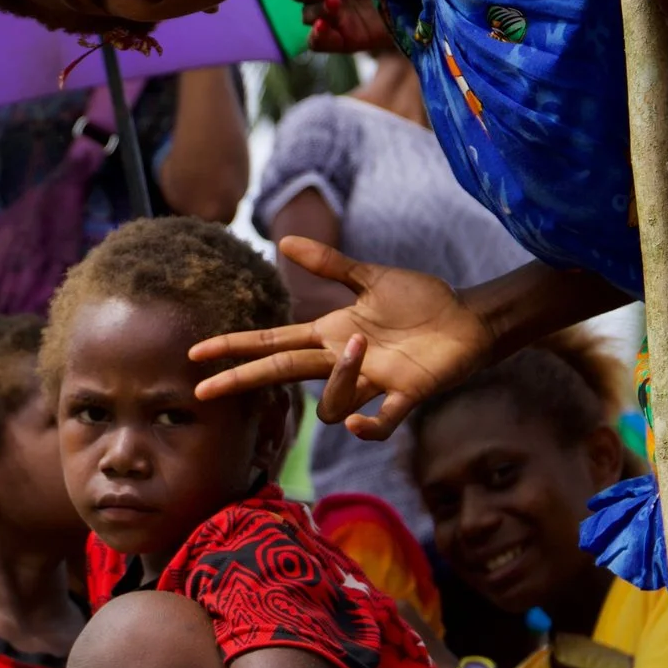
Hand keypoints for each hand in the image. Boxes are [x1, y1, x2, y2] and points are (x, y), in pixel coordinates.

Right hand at [190, 239, 495, 439]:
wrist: (469, 319)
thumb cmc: (421, 301)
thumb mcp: (371, 278)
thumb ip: (329, 264)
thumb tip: (282, 240)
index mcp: (329, 334)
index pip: (271, 343)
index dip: (235, 348)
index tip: (198, 352)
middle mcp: (342, 363)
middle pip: (282, 375)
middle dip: (243, 380)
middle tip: (204, 392)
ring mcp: (372, 383)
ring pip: (332, 404)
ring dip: (340, 378)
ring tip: (363, 344)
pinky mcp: (405, 395)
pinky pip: (380, 423)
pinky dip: (369, 427)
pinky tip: (362, 424)